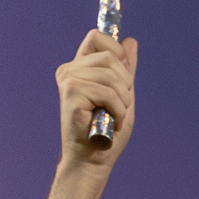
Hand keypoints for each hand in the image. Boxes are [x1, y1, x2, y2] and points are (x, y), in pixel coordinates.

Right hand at [57, 29, 137, 171]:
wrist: (93, 160)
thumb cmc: (107, 132)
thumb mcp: (122, 95)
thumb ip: (125, 69)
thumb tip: (130, 41)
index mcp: (79, 67)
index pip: (97, 37)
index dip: (116, 52)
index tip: (122, 77)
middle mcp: (70, 70)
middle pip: (111, 57)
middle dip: (126, 84)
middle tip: (119, 107)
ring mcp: (68, 80)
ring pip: (112, 75)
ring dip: (123, 101)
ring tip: (115, 117)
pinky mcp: (71, 93)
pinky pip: (108, 93)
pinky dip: (118, 110)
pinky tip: (112, 123)